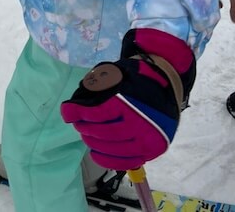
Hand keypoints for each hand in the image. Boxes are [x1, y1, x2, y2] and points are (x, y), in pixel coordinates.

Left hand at [60, 29, 194, 169]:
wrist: (167, 85)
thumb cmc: (136, 78)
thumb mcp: (114, 73)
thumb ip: (94, 87)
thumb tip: (73, 108)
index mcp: (130, 102)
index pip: (96, 113)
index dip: (77, 113)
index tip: (66, 112)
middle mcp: (140, 123)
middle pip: (102, 133)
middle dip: (84, 128)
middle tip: (78, 123)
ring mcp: (148, 139)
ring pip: (112, 148)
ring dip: (93, 142)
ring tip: (86, 135)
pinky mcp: (152, 151)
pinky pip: (126, 162)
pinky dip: (107, 160)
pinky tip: (95, 153)